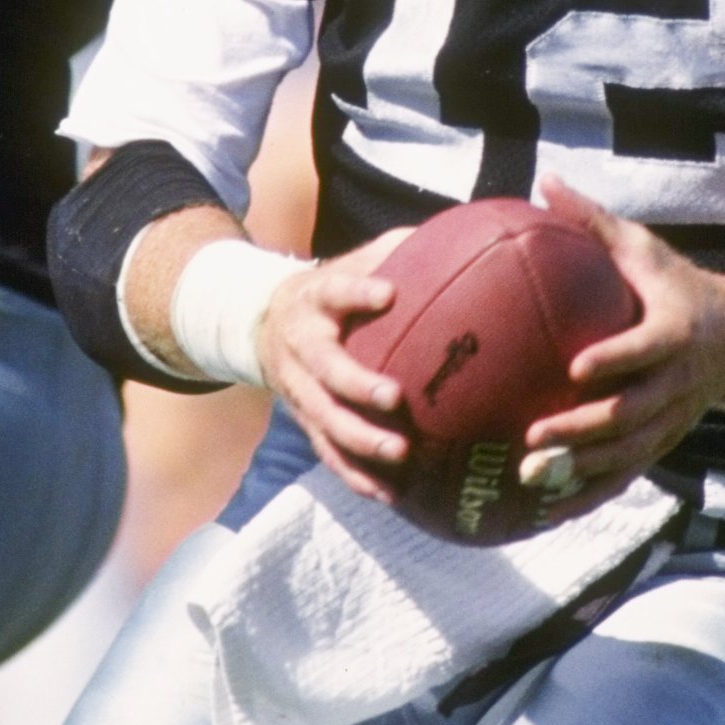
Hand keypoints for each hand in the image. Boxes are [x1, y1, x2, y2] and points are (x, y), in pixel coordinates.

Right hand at [259, 227, 415, 501]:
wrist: (262, 325)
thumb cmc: (328, 291)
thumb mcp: (348, 263)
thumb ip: (395, 250)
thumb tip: (462, 231)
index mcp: (315, 300)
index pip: (335, 290)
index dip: (358, 293)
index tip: (388, 292)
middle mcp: (301, 346)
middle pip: (325, 371)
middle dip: (358, 386)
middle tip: (396, 399)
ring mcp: (298, 389)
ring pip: (324, 420)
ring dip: (360, 442)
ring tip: (400, 456)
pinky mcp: (304, 420)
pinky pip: (327, 452)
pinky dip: (355, 475)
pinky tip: (389, 494)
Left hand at [523, 179, 724, 513]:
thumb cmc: (675, 288)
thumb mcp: (644, 249)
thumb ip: (594, 221)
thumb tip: (543, 180)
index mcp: (674, 333)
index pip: (645, 349)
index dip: (616, 360)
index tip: (575, 367)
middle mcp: (677, 384)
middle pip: (632, 414)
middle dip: (584, 429)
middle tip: (534, 434)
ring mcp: (671, 421)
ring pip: (627, 454)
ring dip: (581, 470)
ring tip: (531, 476)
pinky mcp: (661, 445)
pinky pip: (625, 477)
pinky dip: (589, 495)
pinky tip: (545, 509)